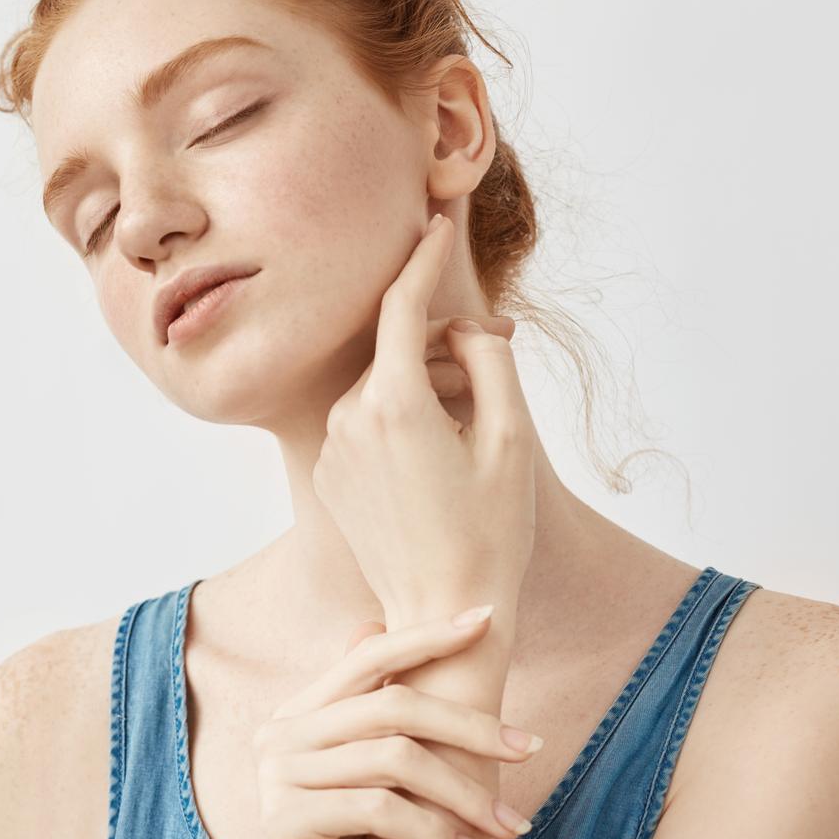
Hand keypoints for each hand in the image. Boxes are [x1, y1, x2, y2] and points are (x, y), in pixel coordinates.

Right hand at [241, 605, 543, 838]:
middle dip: (470, 724)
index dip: (426, 635)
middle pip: (391, 704)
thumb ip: (372, 720)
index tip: (485, 618)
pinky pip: (378, 810)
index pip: (367, 656)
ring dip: (466, 791)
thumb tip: (376, 626)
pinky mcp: (284, 823)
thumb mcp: (367, 784)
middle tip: (529, 749)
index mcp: (297, 715)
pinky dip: (435, 829)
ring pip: (394, 759)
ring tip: (512, 824)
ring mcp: (275, 778)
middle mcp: (278, 736)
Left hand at [312, 212, 540, 619]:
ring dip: (428, 380)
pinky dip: (403, 414)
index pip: (401, 305)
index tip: (433, 223)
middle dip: (447, 338)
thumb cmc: (487, 533)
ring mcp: (332, 449)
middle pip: (396, 348)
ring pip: (382, 385)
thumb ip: (490, 363)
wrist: (440, 614)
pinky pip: (366, 422)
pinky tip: (444, 447)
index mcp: (392, 403)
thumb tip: (468, 329)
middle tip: (505, 344)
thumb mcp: (510, 440)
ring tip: (482, 411)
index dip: (421, 258)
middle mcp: (347, 419)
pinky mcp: (329, 475)